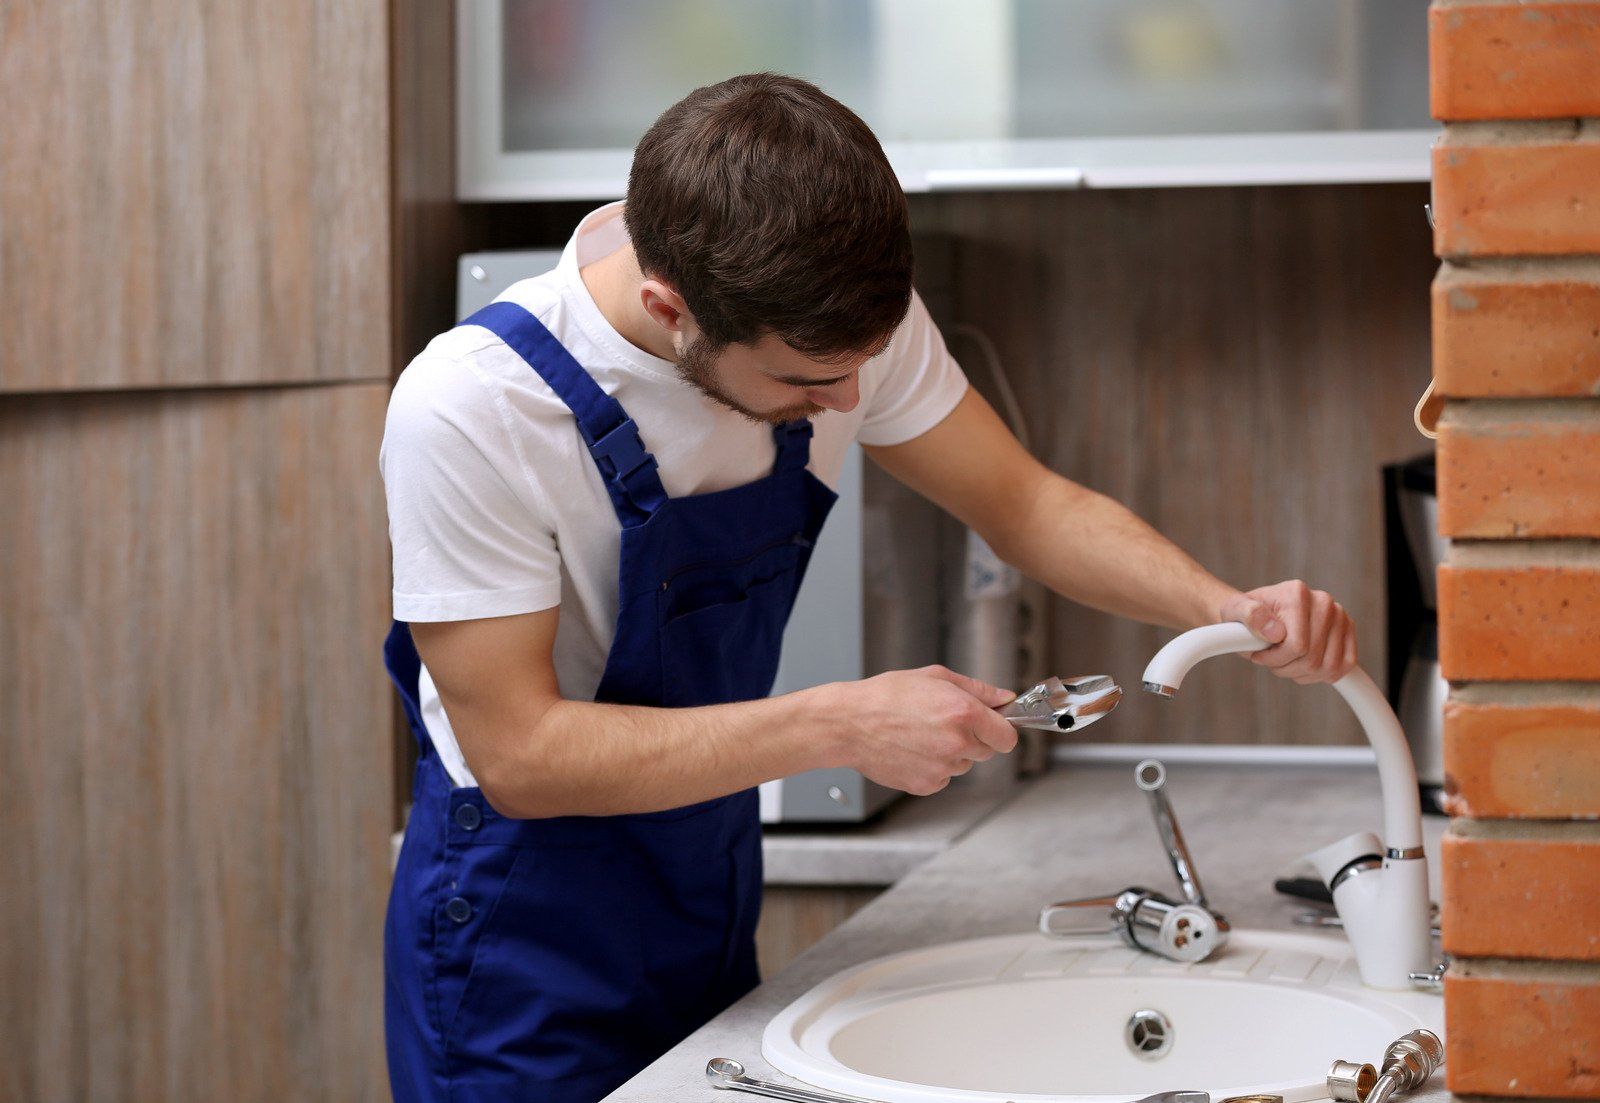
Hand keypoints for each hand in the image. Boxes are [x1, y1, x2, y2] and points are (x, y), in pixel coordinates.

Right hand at [823, 666, 1018, 795]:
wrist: (849, 723)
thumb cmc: (886, 696)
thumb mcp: (935, 677)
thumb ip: (977, 689)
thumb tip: (1004, 698)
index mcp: (964, 712)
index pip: (1007, 737)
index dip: (1001, 731)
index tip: (992, 727)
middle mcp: (957, 742)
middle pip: (987, 752)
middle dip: (973, 739)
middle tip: (944, 723)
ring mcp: (942, 768)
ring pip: (963, 764)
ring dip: (951, 753)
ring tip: (921, 734)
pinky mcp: (926, 785)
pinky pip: (942, 778)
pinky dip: (933, 768)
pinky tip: (912, 749)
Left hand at [1218, 580, 1356, 683]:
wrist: (1257, 614)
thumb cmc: (1244, 615)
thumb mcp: (1234, 611)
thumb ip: (1248, 615)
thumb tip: (1275, 632)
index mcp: (1297, 593)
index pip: (1297, 646)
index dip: (1275, 660)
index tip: (1258, 656)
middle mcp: (1323, 601)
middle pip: (1312, 659)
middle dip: (1286, 668)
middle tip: (1272, 661)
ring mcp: (1340, 616)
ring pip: (1328, 667)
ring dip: (1303, 674)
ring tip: (1286, 662)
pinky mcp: (1349, 631)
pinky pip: (1345, 666)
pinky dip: (1324, 675)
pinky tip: (1304, 667)